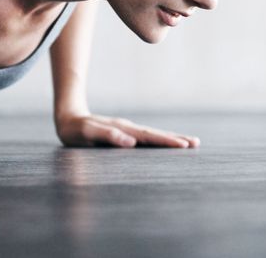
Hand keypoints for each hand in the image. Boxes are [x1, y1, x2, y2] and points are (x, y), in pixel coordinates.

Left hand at [55, 114, 200, 148]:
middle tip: (196, 144)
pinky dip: (160, 140)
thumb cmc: (75, 130)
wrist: (68, 119)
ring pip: (153, 135)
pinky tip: (167, 144)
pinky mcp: (125, 133)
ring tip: (189, 143)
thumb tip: (130, 142)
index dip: (166, 141)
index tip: (184, 146)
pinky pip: (147, 138)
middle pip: (156, 134)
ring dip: (171, 138)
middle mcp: (128, 128)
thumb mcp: (87, 133)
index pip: (149, 137)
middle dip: (176, 139)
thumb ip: (107, 135)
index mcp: (123, 129)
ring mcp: (128, 129)